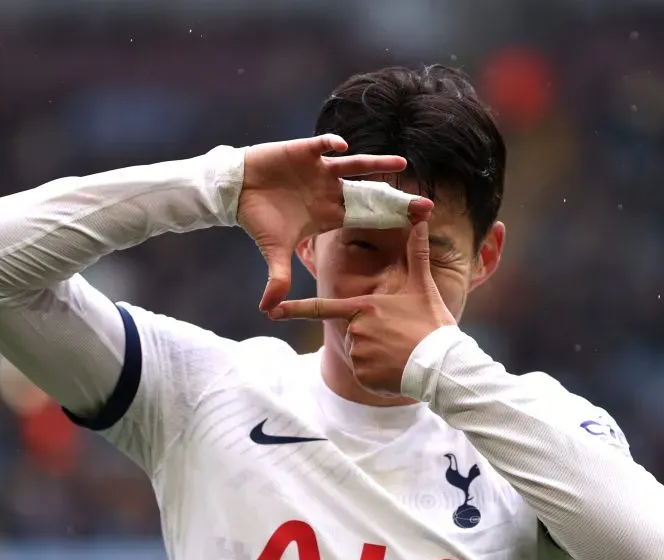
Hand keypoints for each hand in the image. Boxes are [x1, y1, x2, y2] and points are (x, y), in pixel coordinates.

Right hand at [238, 134, 433, 310]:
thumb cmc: (259, 219)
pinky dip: (331, 145)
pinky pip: (323, 146)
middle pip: (370, 194)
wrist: (238, 190)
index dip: (389, 222)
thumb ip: (278, 278)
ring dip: (376, 165)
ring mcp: (320, 171)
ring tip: (401, 164)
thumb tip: (268, 310)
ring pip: (354, 167)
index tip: (415, 226)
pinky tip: (342, 148)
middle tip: (425, 205)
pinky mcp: (304, 152)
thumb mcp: (273, 250)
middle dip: (395, 200)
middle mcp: (330, 192)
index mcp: (329, 214)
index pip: (366, 218)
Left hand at [269, 222, 456, 396]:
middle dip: (372, 338)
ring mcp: (357, 353)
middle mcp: (355, 329)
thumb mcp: (423, 287)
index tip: (271, 311)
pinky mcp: (362, 375)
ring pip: (358, 355)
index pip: (322, 309)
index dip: (294, 310)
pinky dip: (377, 375)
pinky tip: (396, 371)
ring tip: (400, 354)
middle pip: (352, 333)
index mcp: (364, 307)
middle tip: (399, 340)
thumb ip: (417, 254)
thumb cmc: (432, 326)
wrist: (443, 364)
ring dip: (375, 357)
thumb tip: (421, 220)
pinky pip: (363, 374)